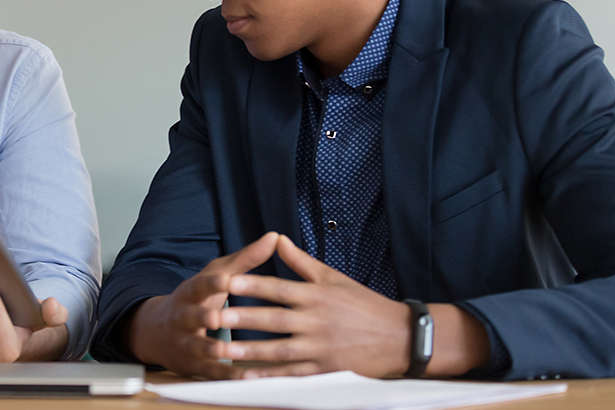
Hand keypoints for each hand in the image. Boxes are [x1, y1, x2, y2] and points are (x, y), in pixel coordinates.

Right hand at [127, 231, 279, 378]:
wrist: (159, 332)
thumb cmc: (198, 297)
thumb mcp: (215, 275)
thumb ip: (246, 259)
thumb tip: (274, 237)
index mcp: (191, 292)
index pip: (200, 285)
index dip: (212, 283)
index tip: (225, 279)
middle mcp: (184, 317)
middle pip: (193, 317)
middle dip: (204, 318)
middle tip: (218, 318)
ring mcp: (186, 342)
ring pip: (198, 347)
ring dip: (213, 350)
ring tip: (229, 352)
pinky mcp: (192, 366)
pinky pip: (210, 372)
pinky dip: (226, 375)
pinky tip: (245, 378)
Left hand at [221, 234, 411, 377]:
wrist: (398, 336)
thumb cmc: (363, 303)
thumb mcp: (332, 277)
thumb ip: (300, 261)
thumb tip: (276, 237)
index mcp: (316, 295)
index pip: (278, 288)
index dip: (252, 285)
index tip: (228, 282)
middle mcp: (316, 320)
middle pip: (274, 319)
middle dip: (243, 318)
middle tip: (216, 316)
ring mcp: (319, 347)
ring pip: (279, 349)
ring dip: (250, 350)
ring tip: (224, 349)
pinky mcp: (324, 369)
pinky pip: (293, 373)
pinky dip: (271, 376)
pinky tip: (249, 376)